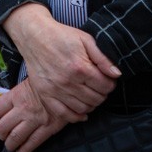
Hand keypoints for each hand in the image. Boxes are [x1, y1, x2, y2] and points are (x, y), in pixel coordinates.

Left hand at [0, 77, 68, 151]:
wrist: (67, 87)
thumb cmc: (45, 85)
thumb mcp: (26, 84)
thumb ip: (14, 96)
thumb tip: (3, 104)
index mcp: (16, 95)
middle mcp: (23, 108)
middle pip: (2, 127)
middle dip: (0, 134)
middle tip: (2, 135)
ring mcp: (35, 119)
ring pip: (15, 137)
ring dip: (10, 144)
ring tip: (10, 146)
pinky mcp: (48, 128)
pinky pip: (32, 143)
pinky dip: (24, 151)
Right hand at [3, 3, 119, 117]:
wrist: (34, 36)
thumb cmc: (60, 36)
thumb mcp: (85, 39)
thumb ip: (103, 58)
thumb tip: (117, 74)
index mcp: (80, 67)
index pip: (106, 86)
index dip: (110, 83)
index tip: (107, 79)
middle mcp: (68, 81)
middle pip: (96, 99)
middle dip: (102, 94)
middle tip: (98, 86)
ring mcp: (55, 89)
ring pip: (83, 108)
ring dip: (91, 104)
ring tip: (90, 94)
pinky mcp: (45, 93)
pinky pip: (64, 114)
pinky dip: (76, 116)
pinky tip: (81, 111)